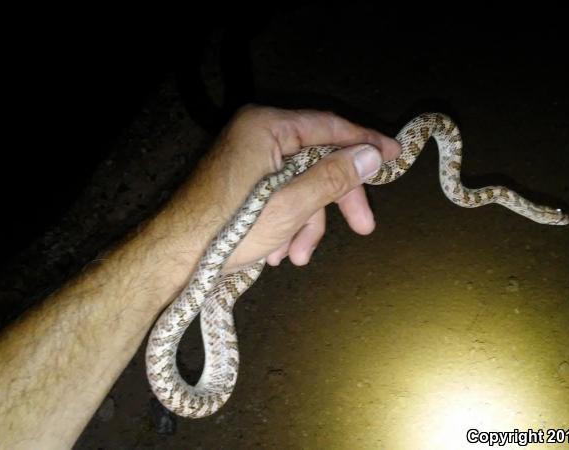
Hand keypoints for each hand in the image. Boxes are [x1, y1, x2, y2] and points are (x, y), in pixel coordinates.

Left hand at [211, 106, 401, 270]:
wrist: (173, 258)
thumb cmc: (228, 229)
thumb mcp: (292, 205)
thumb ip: (334, 177)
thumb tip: (371, 155)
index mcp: (266, 128)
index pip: (328, 127)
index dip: (365, 143)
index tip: (394, 155)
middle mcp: (256, 136)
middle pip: (316, 160)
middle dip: (334, 200)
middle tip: (363, 226)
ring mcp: (248, 159)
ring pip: (299, 184)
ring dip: (305, 222)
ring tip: (295, 256)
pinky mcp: (242, 183)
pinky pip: (279, 195)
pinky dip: (286, 223)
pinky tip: (276, 253)